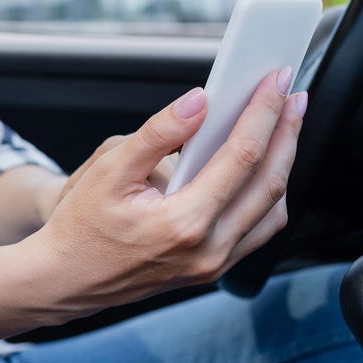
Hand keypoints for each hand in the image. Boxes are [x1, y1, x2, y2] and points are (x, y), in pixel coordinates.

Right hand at [22, 68, 306, 313]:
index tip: (277, 82)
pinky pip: (257, 231)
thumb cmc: (82, 226)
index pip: (243, 156)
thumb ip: (159, 132)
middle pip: (270, 183)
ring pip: (272, 211)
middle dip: (287, 133)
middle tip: (294, 97)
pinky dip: (267, 195)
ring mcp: (214, 265)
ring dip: (283, 165)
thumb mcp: (109, 169)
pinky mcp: (213, 269)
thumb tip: (199, 101)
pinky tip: (262, 167)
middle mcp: (208, 249)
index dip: (264, 113)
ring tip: (284, 127)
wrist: (67, 280)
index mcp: (185, 222)